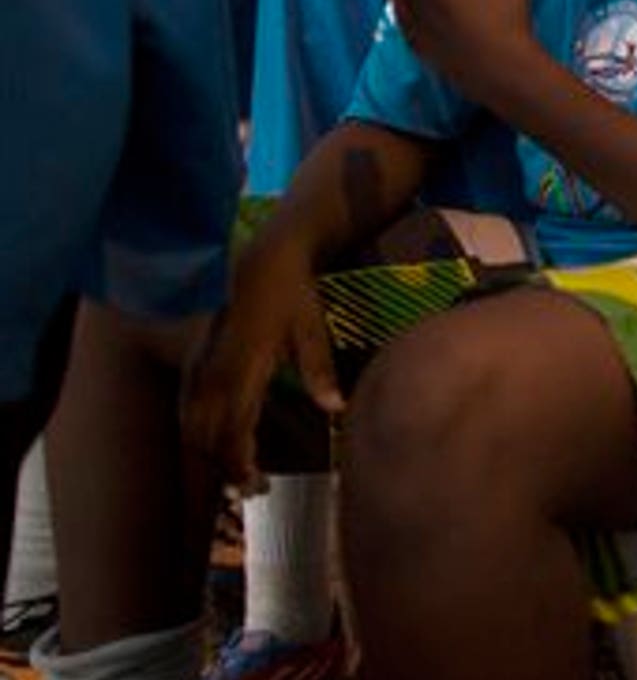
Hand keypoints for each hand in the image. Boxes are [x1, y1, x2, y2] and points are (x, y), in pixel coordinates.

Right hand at [181, 245, 342, 492]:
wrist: (261, 262)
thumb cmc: (293, 297)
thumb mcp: (313, 331)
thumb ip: (320, 372)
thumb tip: (336, 408)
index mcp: (243, 368)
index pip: (232, 431)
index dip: (239, 464)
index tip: (257, 486)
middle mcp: (214, 372)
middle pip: (206, 437)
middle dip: (225, 467)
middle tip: (255, 489)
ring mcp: (200, 366)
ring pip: (191, 425)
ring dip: (209, 453)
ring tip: (239, 474)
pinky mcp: (196, 360)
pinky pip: (186, 407)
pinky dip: (197, 432)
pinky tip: (216, 444)